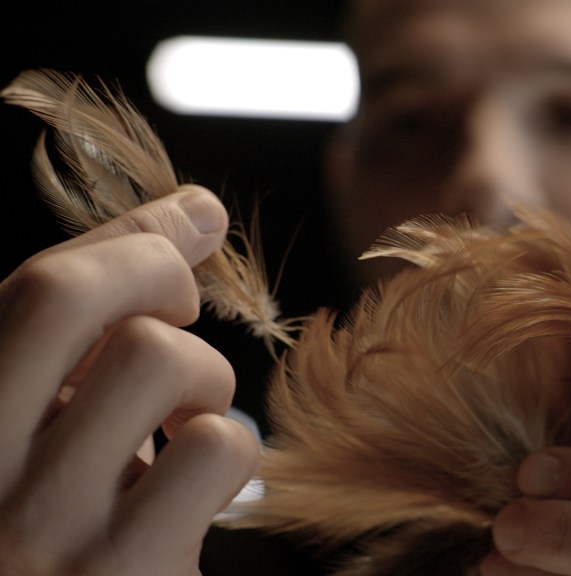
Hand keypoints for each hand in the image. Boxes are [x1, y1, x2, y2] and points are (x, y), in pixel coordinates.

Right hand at [0, 186, 260, 575]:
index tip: (192, 219)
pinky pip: (215, 447)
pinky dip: (231, 446)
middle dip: (156, 271)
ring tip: (186, 418)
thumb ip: (88, 324)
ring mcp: (39, 526)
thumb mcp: (44, 421)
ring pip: (156, 358)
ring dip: (205, 373)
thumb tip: (197, 211)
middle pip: (66, 294)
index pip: (30, 287)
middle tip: (184, 310)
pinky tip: (200, 483)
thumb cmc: (63, 516)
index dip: (126, 236)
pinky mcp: (120, 572)